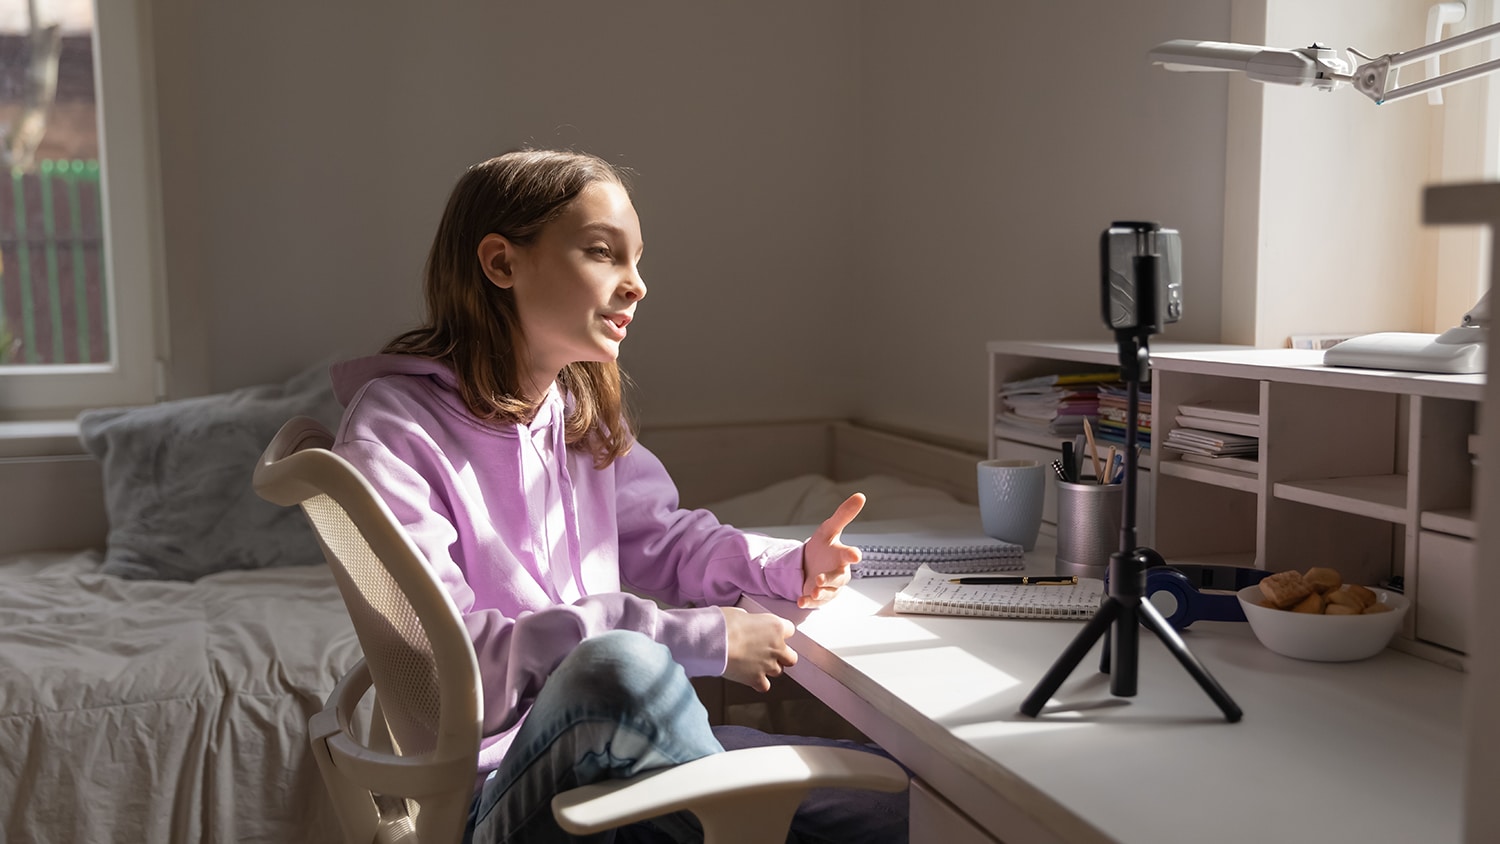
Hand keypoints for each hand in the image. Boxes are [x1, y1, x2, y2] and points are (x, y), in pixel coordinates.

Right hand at [720, 606, 796, 691]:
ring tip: (755, 664)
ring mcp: (768, 664)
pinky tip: (750, 676)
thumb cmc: (723, 624)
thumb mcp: (741, 613)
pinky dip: (758, 682)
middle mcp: (776, 646)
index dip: (781, 633)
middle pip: (791, 657)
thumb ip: (752, 621)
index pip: (790, 630)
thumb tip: (749, 625)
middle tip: (769, 653)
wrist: (712, 642)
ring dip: (769, 669)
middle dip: (782, 656)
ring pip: (778, 671)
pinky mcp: (756, 679)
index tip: (774, 635)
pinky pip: (764, 685)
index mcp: (775, 626)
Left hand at [799, 492, 865, 607]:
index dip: (852, 554)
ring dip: (820, 592)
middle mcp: (838, 572)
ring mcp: (829, 586)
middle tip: (820, 578)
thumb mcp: (829, 528)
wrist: (809, 563)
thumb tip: (860, 496)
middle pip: (839, 578)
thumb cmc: (823, 546)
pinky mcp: (818, 596)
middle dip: (831, 579)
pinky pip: (815, 601)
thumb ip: (844, 514)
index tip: (855, 555)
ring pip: (829, 591)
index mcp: (842, 555)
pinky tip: (801, 600)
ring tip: (812, 590)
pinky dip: (808, 601)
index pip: (849, 554)